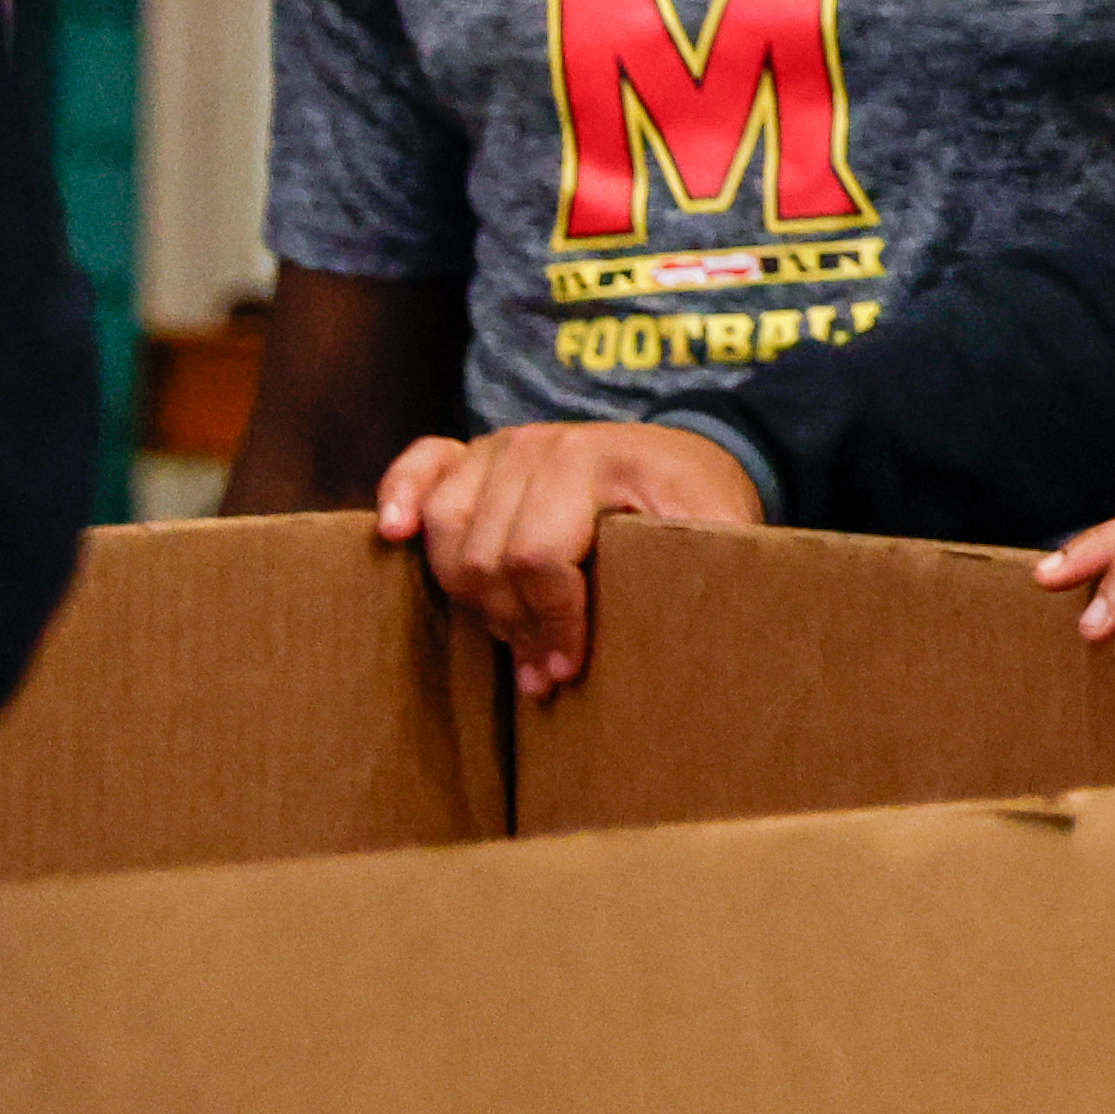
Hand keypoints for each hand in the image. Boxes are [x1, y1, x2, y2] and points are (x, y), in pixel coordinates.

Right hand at [371, 420, 761, 698]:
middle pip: (487, 555)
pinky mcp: (475, 452)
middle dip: (514, 624)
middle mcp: (537, 444)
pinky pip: (421, 465)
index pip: (539, 557)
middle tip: (544, 669)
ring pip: (446, 530)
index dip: (550, 623)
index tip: (567, 669)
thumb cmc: (701, 501)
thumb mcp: (721, 529)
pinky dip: (399, 495)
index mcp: (592, 461)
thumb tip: (696, 628)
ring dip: (469, 596)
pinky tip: (393, 534)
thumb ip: (706, 565)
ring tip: (509, 638)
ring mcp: (499, 444)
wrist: (688, 455)